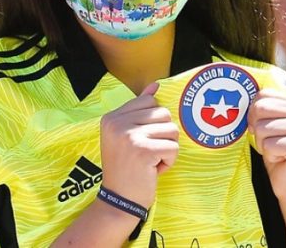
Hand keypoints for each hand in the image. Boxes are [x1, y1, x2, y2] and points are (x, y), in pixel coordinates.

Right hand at [99, 83, 178, 207]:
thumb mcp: (126, 135)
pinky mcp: (143, 150)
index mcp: (111, 117)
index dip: (153, 124)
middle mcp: (117, 123)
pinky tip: (153, 170)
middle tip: (147, 154)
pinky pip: (174, 147)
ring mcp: (129, 135)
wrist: (118, 201)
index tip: (140, 142)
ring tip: (150, 161)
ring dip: (167, 149)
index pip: (149, 102)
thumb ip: (139, 109)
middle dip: (163, 136)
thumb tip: (156, 85)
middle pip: (163, 113)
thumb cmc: (126, 168)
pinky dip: (169, 162)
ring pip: (171, 129)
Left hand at [248, 89, 285, 200]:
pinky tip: (282, 160)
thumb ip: (260, 109)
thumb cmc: (278, 154)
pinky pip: (269, 145)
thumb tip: (238, 99)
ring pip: (262, 129)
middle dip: (257, 130)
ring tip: (278, 152)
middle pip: (260, 109)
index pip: (263, 95)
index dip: (253, 113)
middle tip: (271, 143)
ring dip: (264, 145)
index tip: (262, 129)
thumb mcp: (268, 126)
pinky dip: (270, 155)